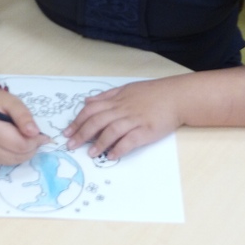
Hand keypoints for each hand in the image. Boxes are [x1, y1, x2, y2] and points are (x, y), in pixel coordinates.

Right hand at [0, 87, 47, 165]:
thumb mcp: (12, 102)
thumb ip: (24, 116)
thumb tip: (35, 133)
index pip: (20, 145)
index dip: (35, 141)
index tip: (40, 133)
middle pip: (18, 156)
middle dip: (31, 147)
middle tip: (33, 134)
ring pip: (15, 161)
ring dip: (25, 152)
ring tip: (25, 137)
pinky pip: (9, 161)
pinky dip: (17, 154)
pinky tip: (16, 142)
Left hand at [63, 79, 181, 158]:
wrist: (177, 97)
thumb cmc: (153, 93)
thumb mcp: (127, 89)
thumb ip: (106, 96)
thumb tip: (87, 101)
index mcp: (117, 99)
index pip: (91, 109)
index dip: (78, 121)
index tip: (67, 132)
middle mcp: (123, 109)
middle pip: (97, 121)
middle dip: (81, 133)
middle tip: (71, 145)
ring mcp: (135, 120)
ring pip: (111, 130)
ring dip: (99, 143)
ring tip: (90, 153)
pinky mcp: (146, 130)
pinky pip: (130, 140)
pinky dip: (119, 148)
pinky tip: (112, 156)